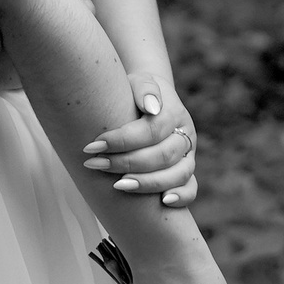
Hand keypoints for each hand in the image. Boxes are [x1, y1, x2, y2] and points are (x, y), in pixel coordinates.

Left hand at [82, 73, 198, 206]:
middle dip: (126, 162)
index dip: (123, 140)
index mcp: (175, 112)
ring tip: (117, 185)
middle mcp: (185, 135)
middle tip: (95, 164)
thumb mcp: (139, 81)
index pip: (152, 130)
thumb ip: (145, 88)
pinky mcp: (186, 173)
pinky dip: (180, 197)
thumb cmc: (138, 92)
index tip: (92, 145)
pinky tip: (161, 202)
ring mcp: (188, 156)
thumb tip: (151, 107)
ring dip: (147, 183)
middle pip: (163, 155)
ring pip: (178, 175)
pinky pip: (191, 189)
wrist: (150, 99)